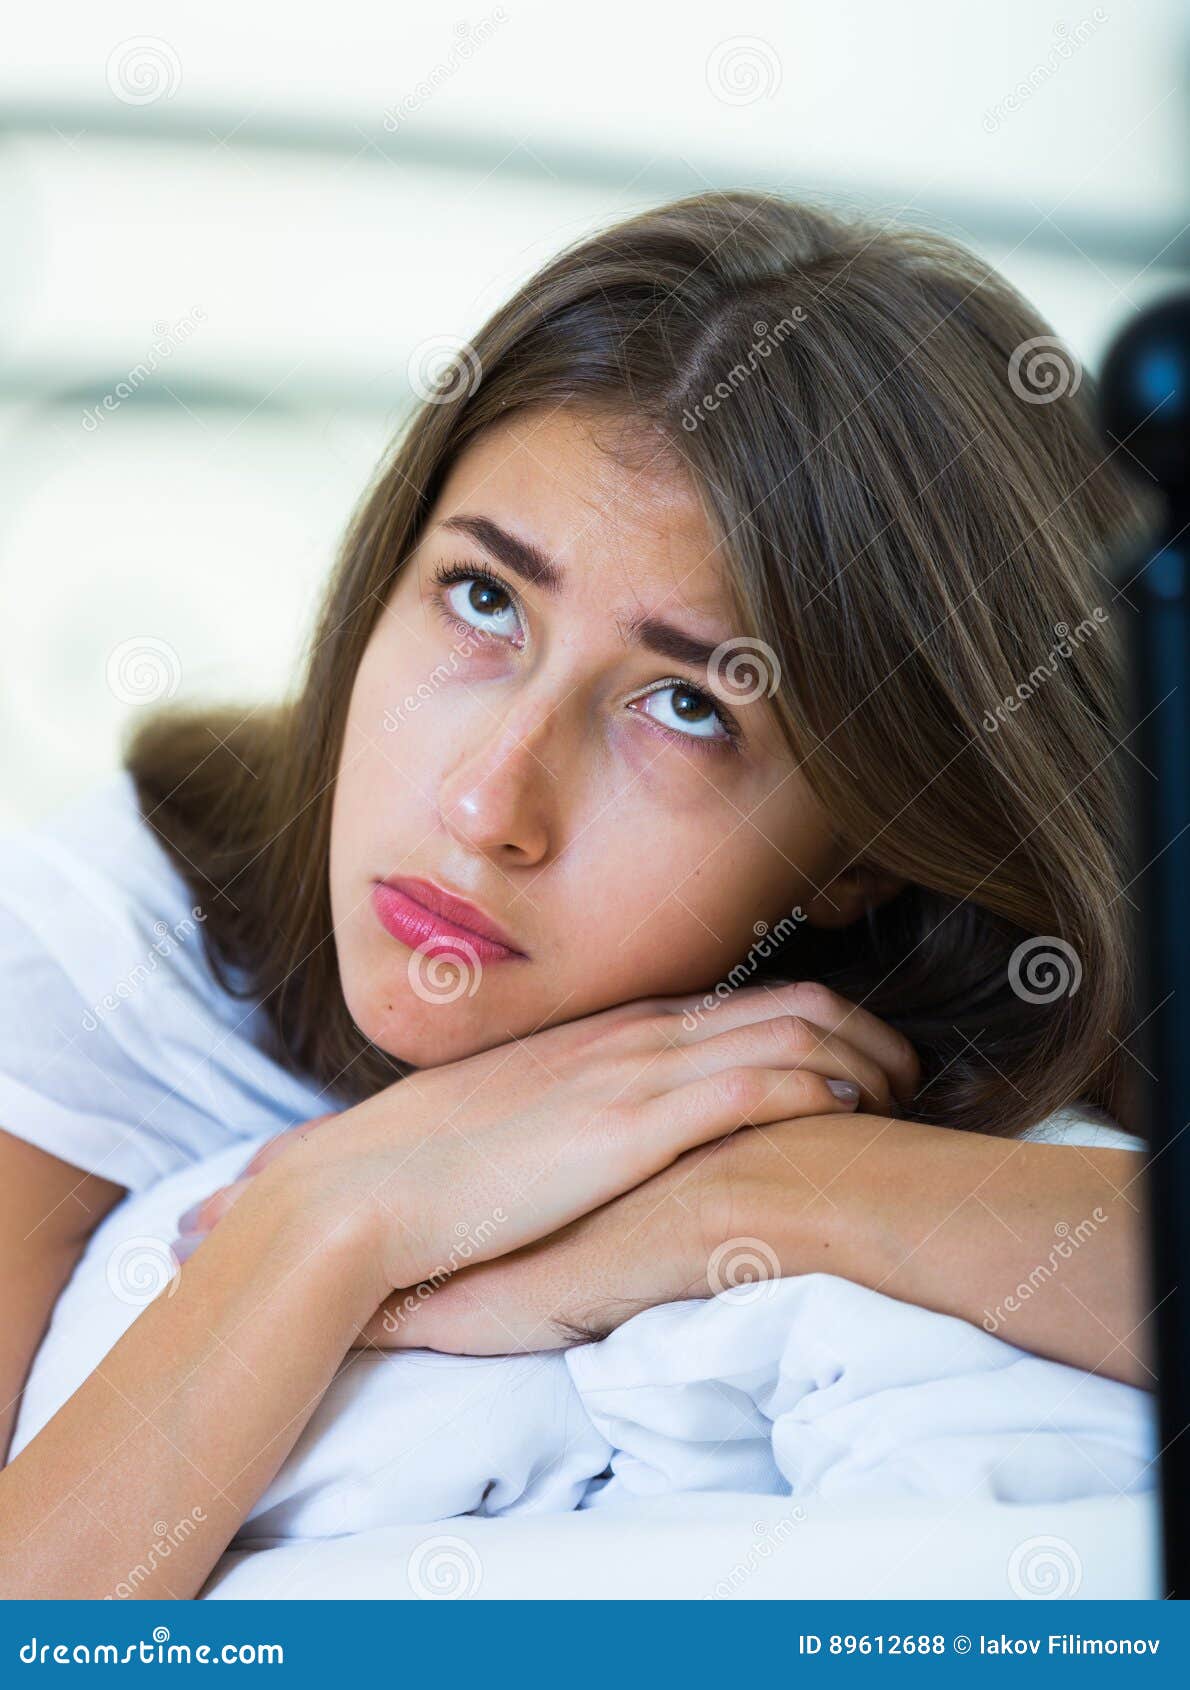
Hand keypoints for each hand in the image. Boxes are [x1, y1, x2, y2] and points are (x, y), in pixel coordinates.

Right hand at [176, 982, 917, 1318]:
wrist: (360, 1195)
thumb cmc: (424, 1171)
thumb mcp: (513, 1127)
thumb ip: (569, 1118)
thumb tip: (598, 1142)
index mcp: (603, 1035)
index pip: (736, 1001)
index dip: (812, 1019)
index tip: (856, 1053)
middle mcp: (628, 1037)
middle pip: (783, 1000)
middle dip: (863, 1028)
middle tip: (906, 1071)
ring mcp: (630, 1075)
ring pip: (784, 1031)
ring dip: (859, 1054)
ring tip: (900, 1091)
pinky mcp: (628, 1128)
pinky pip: (749, 1084)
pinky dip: (813, 1086)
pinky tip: (849, 1109)